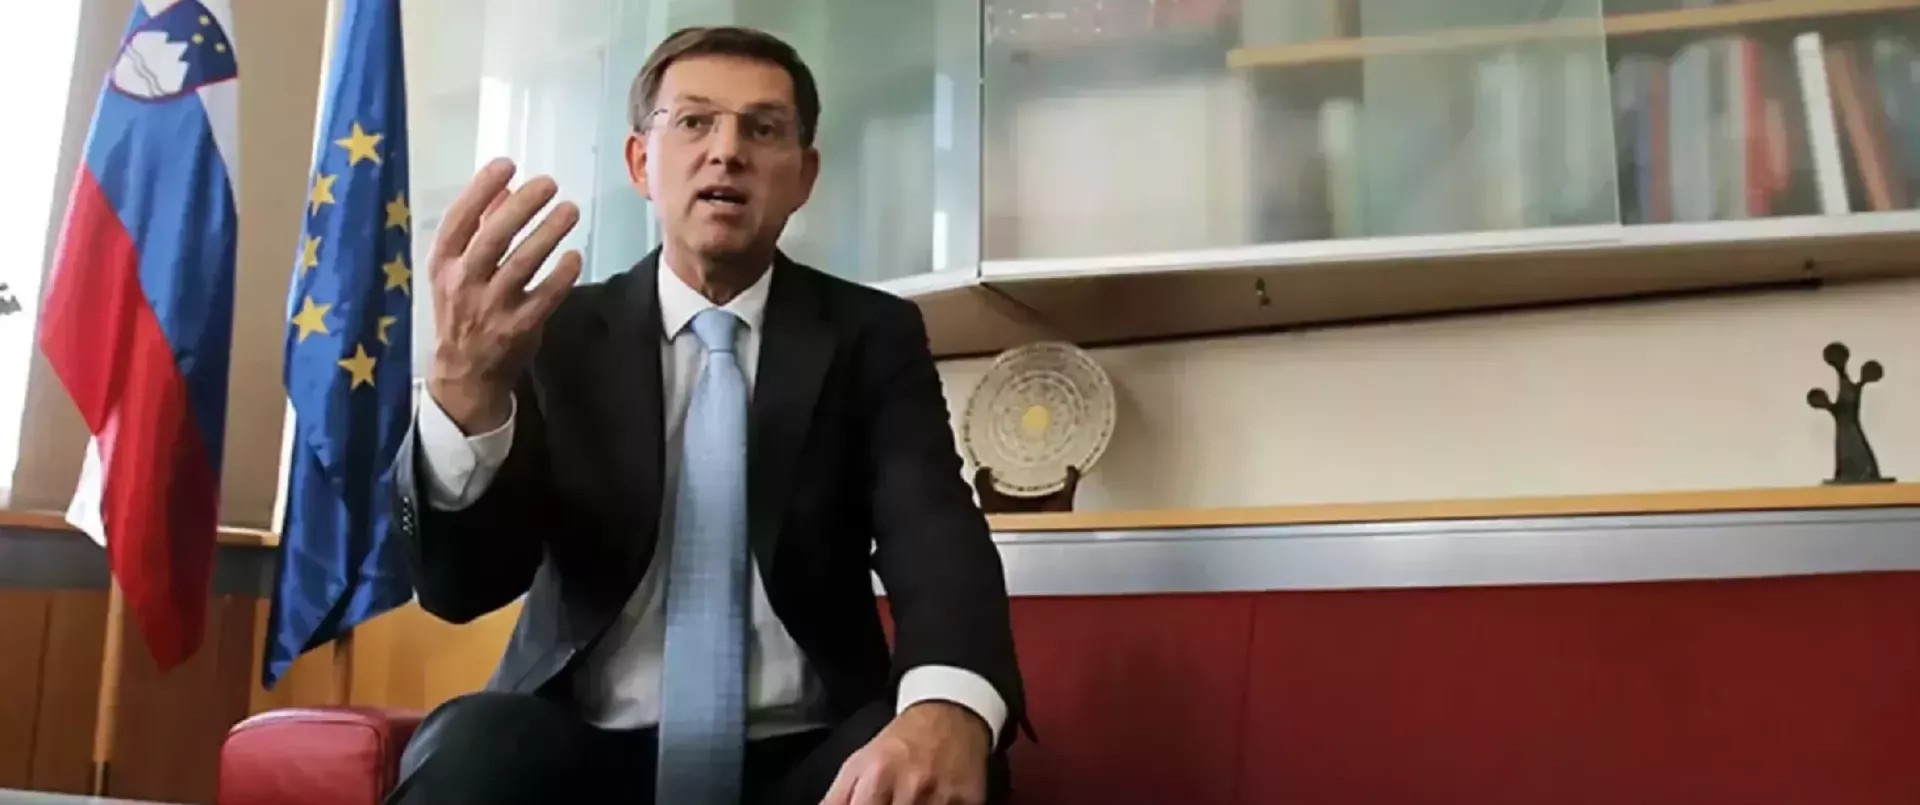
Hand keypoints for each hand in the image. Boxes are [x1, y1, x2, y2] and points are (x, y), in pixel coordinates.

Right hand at [427, 158, 581, 432]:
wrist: (464, 373)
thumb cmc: (463, 309)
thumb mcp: (458, 269)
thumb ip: (480, 227)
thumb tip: (505, 186)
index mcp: (443, 264)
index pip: (459, 220)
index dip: (481, 189)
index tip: (507, 164)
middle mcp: (463, 283)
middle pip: (493, 238)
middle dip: (522, 206)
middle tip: (550, 183)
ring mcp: (490, 308)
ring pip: (522, 264)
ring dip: (548, 234)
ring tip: (571, 210)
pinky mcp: (518, 329)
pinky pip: (544, 298)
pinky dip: (561, 276)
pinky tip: (575, 256)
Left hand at [821, 702, 989, 804]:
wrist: (950, 715)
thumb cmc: (899, 744)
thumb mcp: (858, 764)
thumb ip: (835, 800)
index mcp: (878, 776)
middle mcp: (911, 787)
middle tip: (891, 802)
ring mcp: (943, 796)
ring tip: (911, 801)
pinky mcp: (970, 801)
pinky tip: (933, 801)